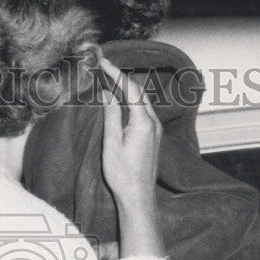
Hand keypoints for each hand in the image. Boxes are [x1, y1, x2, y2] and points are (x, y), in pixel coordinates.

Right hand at [99, 56, 161, 216]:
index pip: (130, 89)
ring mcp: (155, 130)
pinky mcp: (154, 137)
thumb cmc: (122, 174)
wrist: (138, 197)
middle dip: (122, 78)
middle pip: (139, 92)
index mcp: (143, 122)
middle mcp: (153, 123)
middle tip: (105, 68)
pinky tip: (122, 102)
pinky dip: (132, 102)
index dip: (116, 74)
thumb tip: (107, 94)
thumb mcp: (111, 144)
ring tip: (111, 81)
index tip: (103, 63)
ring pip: (142, 101)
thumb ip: (110, 116)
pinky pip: (143, 112)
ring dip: (128, 90)